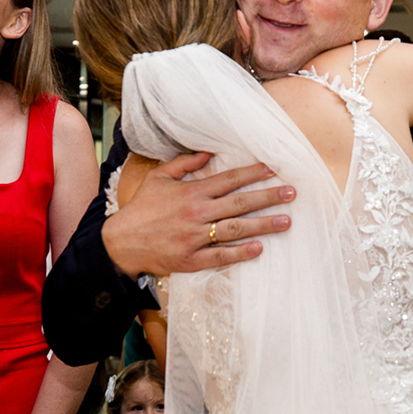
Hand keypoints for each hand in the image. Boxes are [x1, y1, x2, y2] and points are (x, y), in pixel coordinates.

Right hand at [102, 152, 294, 278]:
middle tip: (292, 194)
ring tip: (286, 221)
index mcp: (191, 192)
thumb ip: (184, 164)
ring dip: (263, 225)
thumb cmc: (142, 208)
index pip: (229, 179)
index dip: (253, 173)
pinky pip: (220, 257)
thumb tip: (207, 153)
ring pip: (235, 230)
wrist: (121, 242)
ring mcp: (195, 238)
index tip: (273, 169)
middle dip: (268, 197)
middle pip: (239, 203)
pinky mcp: (191, 259)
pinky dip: (240, 253)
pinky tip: (259, 249)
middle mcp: (196, 213)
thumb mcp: (158, 178)